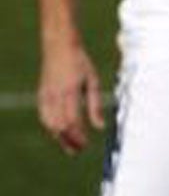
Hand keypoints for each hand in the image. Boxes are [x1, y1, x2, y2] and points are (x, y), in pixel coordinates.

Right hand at [37, 37, 102, 153]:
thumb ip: (95, 105)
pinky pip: (43, 115)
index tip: (86, 145)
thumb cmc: (80, 62)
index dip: (78, 137)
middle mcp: (55, 95)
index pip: (72, 122)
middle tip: (78, 150)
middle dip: (68, 141)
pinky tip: (60, 132)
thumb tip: (100, 128)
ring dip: (59, 136)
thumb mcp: (93, 81)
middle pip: (59, 126)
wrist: (59, 45)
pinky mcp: (41, 93)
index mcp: (69, 92)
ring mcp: (45, 94)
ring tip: (70, 145)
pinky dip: (51, 126)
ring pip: (48, 123)